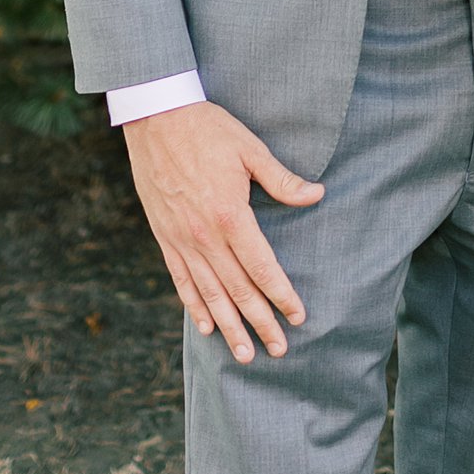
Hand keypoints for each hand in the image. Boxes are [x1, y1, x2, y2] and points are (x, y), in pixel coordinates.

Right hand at [123, 100, 323, 363]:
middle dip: (260, 322)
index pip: (262, 267)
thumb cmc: (208, 129)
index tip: (298, 316)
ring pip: (209, 294)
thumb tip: (317, 196)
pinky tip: (206, 327)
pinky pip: (180, 281)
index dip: (281, 295)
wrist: (155, 118)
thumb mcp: (251, 149)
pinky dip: (194, 307)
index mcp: (230, 215)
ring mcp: (181, 240)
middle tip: (279, 350)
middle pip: (238, 290)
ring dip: (229, 326)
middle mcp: (204, 236)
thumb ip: (282, 179)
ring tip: (244, 354)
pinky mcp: (164, 237)